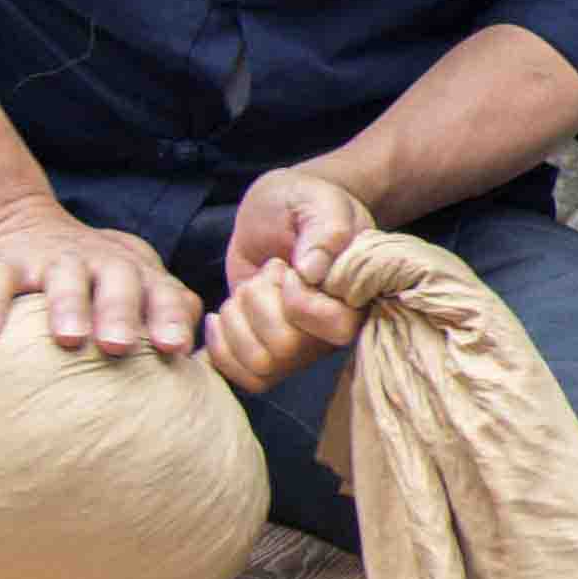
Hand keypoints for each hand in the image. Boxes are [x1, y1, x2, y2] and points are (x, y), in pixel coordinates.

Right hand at [0, 201, 196, 356]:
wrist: (14, 224)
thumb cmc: (90, 279)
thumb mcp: (132, 286)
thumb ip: (167, 317)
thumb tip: (206, 369)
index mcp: (136, 272)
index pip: (162, 291)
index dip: (170, 317)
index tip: (175, 348)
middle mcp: (97, 261)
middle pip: (116, 281)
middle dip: (121, 312)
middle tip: (120, 346)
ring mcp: (50, 259)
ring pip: (63, 279)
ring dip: (67, 306)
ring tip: (68, 339)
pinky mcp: (4, 264)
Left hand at [206, 164, 377, 393]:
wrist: (278, 212)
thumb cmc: (304, 203)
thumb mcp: (318, 201)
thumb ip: (324, 229)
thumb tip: (313, 271)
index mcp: (357, 298)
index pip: (335, 329)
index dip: (299, 301)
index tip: (288, 267)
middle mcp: (332, 332)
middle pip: (285, 349)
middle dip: (258, 302)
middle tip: (267, 272)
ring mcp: (300, 347)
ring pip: (260, 365)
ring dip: (238, 320)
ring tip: (250, 289)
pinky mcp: (267, 352)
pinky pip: (244, 377)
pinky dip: (220, 347)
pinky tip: (221, 316)